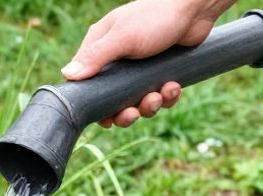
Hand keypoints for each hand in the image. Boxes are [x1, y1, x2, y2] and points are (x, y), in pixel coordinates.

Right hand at [62, 0, 235, 127]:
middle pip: (112, 99)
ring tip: (160, 95)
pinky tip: (173, 87)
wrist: (195, 10)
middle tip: (134, 113)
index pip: (87, 81)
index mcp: (101, 46)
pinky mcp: (159, 72)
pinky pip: (158, 95)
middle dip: (124, 111)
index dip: (94, 103)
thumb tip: (66, 74)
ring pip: (136, 100)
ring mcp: (139, 67)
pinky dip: (166, 97)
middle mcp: (117, 59)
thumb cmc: (156, 17)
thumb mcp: (123, 37)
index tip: (104, 117)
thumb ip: (95, 56)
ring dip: (149, 105)